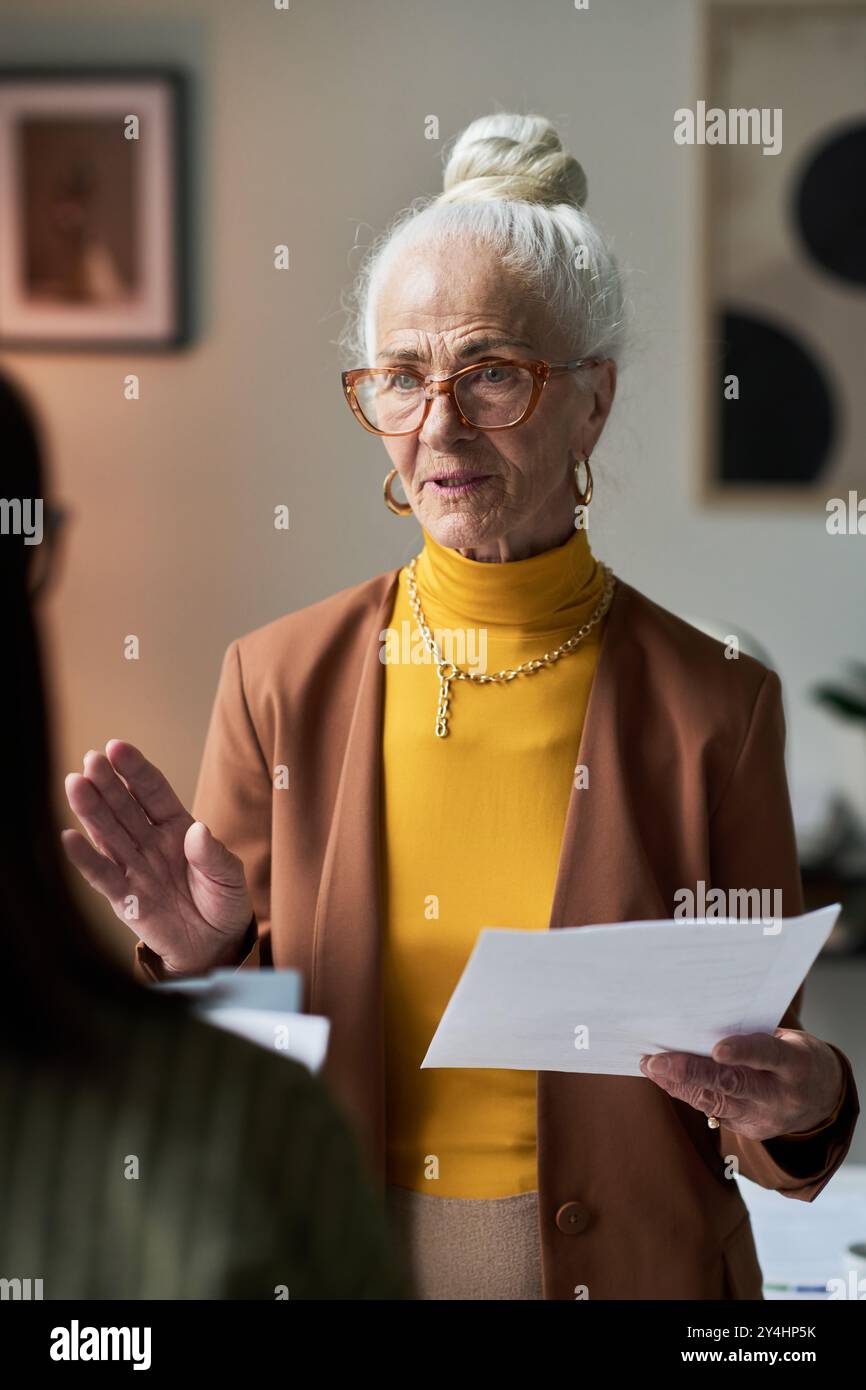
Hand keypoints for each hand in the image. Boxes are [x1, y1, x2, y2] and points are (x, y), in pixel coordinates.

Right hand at [62, 739, 253, 976]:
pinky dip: (85, 859)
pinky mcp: (124, 898)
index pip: (153, 792)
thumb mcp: (229, 876)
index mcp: (177, 827)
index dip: (135, 770)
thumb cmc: (223, 902)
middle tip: (89, 759)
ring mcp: (134, 867)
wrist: (215, 945)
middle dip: (107, 782)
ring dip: (91, 810)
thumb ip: (213, 854)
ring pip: (108, 833)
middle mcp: (150, 842)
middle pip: (124, 807)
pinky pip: (102, 875)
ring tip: (74, 784)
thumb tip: (197, 832)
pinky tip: (69, 837)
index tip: (117, 748)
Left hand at [639, 1030, 845, 1140]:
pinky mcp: (751, 1132)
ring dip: (679, 1085)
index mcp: (796, 1064)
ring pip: (717, 1102)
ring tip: (652, 1067)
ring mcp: (765, 1118)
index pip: (768, 1055)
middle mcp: (780, 1095)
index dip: (743, 1052)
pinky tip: (666, 1080)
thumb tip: (700, 1025)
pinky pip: (714, 1112)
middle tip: (657, 1062)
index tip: (717, 1049)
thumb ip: (753, 1036)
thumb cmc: (797, 1056)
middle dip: (691, 1073)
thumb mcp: (787, 1040)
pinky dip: (688, 1094)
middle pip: (733, 1085)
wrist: (824, 1099)